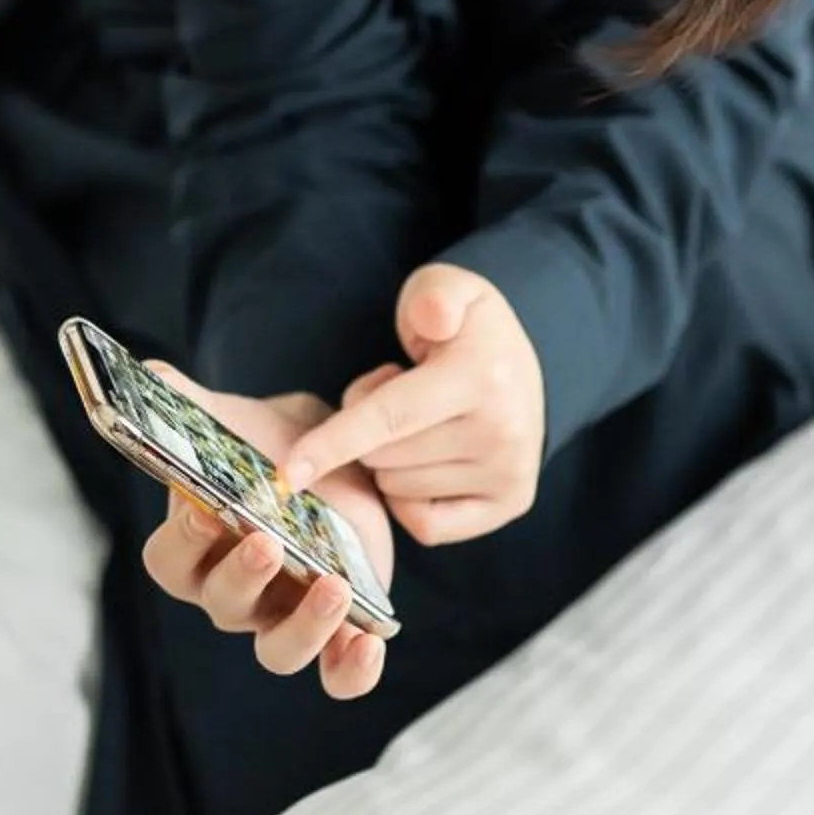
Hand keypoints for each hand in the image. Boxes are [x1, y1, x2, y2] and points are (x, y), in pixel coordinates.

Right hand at [136, 366, 391, 699]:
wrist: (333, 457)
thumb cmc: (268, 444)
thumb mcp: (231, 420)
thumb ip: (186, 403)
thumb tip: (149, 375)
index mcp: (196, 548)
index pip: (170, 561)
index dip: (183, 544)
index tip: (204, 510)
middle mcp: (232, 592)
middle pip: (224, 606)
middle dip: (244, 578)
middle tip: (269, 542)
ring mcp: (283, 617)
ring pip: (279, 651)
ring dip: (304, 627)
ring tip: (335, 588)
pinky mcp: (335, 628)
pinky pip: (335, 671)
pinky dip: (350, 670)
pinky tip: (369, 644)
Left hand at [282, 263, 544, 547]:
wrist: (524, 367)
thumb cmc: (465, 329)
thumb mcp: (447, 288)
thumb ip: (432, 295)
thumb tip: (433, 320)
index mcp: (481, 377)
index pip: (390, 417)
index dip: (333, 442)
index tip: (288, 471)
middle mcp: (503, 431)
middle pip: (382, 457)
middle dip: (367, 432)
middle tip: (399, 395)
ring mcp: (510, 473)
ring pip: (399, 491)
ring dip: (391, 462)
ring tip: (421, 423)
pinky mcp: (511, 503)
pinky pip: (427, 526)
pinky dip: (410, 501)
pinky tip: (428, 464)